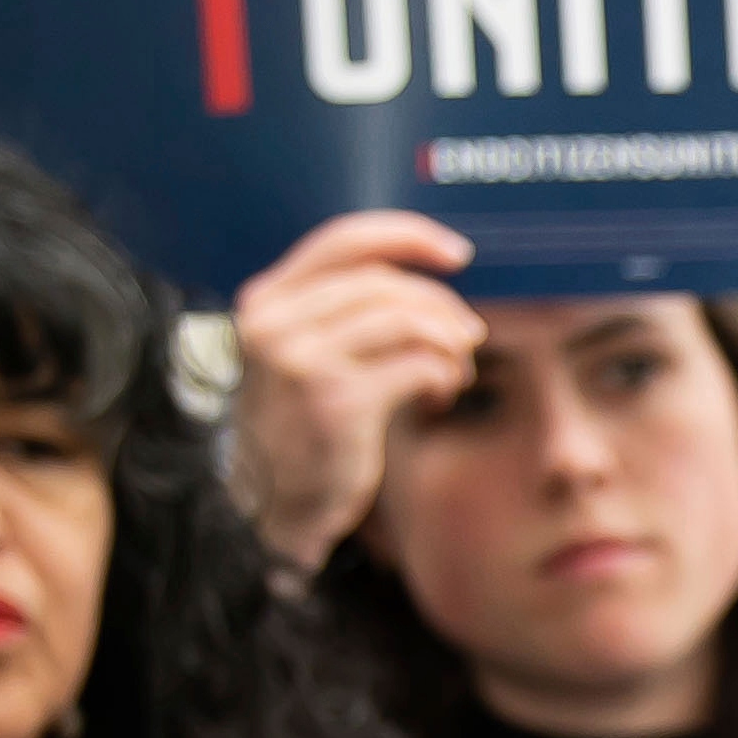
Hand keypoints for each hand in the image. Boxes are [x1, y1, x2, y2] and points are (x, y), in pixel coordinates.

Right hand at [225, 210, 483, 571]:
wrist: (271, 501)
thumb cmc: (304, 427)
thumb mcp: (304, 354)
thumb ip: (340, 314)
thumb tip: (425, 284)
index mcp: (267, 298)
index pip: (343, 240)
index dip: (407, 236)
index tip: (458, 254)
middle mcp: (276, 320)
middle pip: (385, 282)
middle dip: (442, 307)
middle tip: (470, 339)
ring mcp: (301, 359)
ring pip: (406, 320)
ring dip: (449, 344)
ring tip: (455, 373)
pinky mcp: (335, 400)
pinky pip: (417, 365)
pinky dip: (444, 377)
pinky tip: (439, 397)